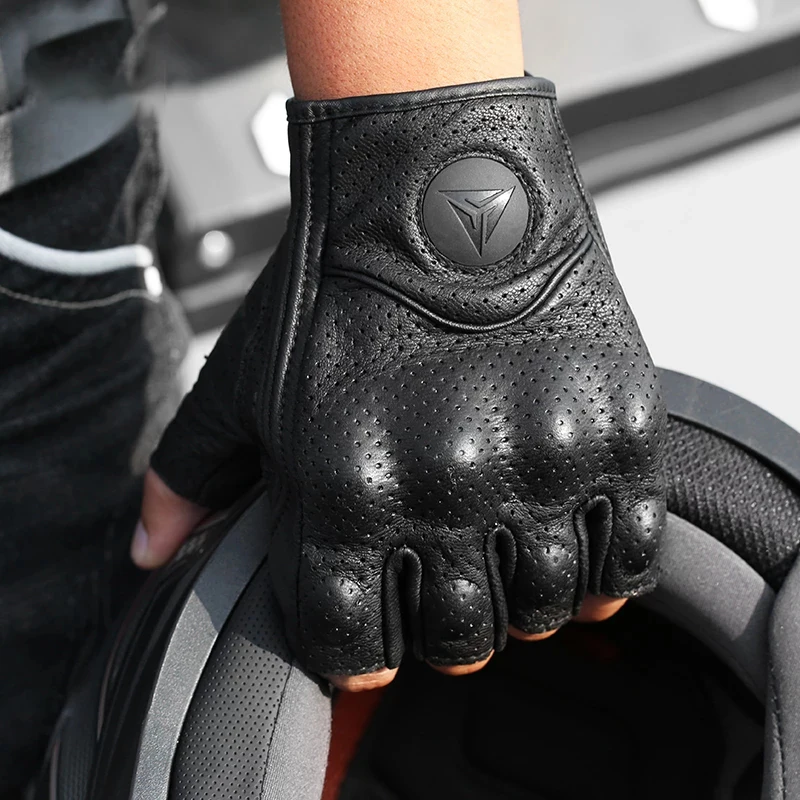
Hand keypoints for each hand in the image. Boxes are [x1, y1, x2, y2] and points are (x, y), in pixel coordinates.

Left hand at [137, 77, 666, 687]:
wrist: (440, 184)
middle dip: (448, 634)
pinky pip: (628, 555)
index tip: (375, 626)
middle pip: (462, 639)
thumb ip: (185, 478)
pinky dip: (603, 576)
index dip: (360, 646)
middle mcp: (449, 482)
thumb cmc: (341, 285)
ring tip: (507, 565)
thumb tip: (148, 555)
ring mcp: (544, 456)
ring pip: (549, 608)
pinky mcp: (619, 428)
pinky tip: (572, 550)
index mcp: (346, 485)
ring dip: (523, 606)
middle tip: (449, 594)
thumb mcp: (242, 380)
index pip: (352, 643)